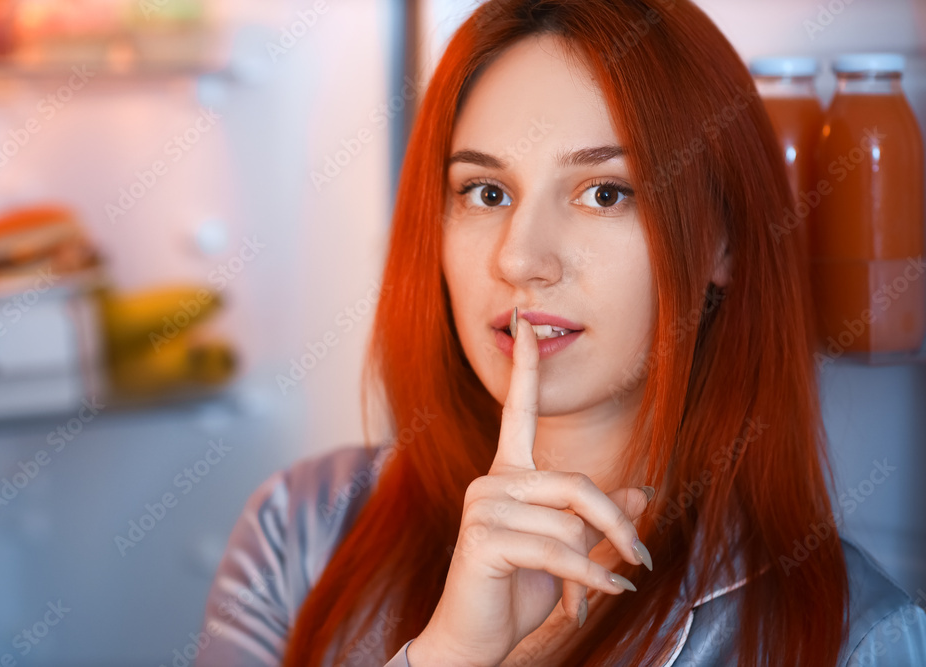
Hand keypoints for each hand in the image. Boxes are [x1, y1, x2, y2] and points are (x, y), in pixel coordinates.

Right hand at [408, 313, 652, 666]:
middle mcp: (493, 481)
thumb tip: (640, 490)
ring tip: (598, 591)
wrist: (474, 637)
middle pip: (576, 484)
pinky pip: (557, 550)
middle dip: (615, 524)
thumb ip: (596, 518)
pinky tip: (595, 600)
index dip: (526, 367)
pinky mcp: (484, 537)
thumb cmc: (516, 591)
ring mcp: (484, 507)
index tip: (525, 321)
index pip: (518, 411)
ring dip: (595, 563)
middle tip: (641, 557)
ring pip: (569, 521)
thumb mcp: (567, 551)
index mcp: (508, 475)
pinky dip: (587, 578)